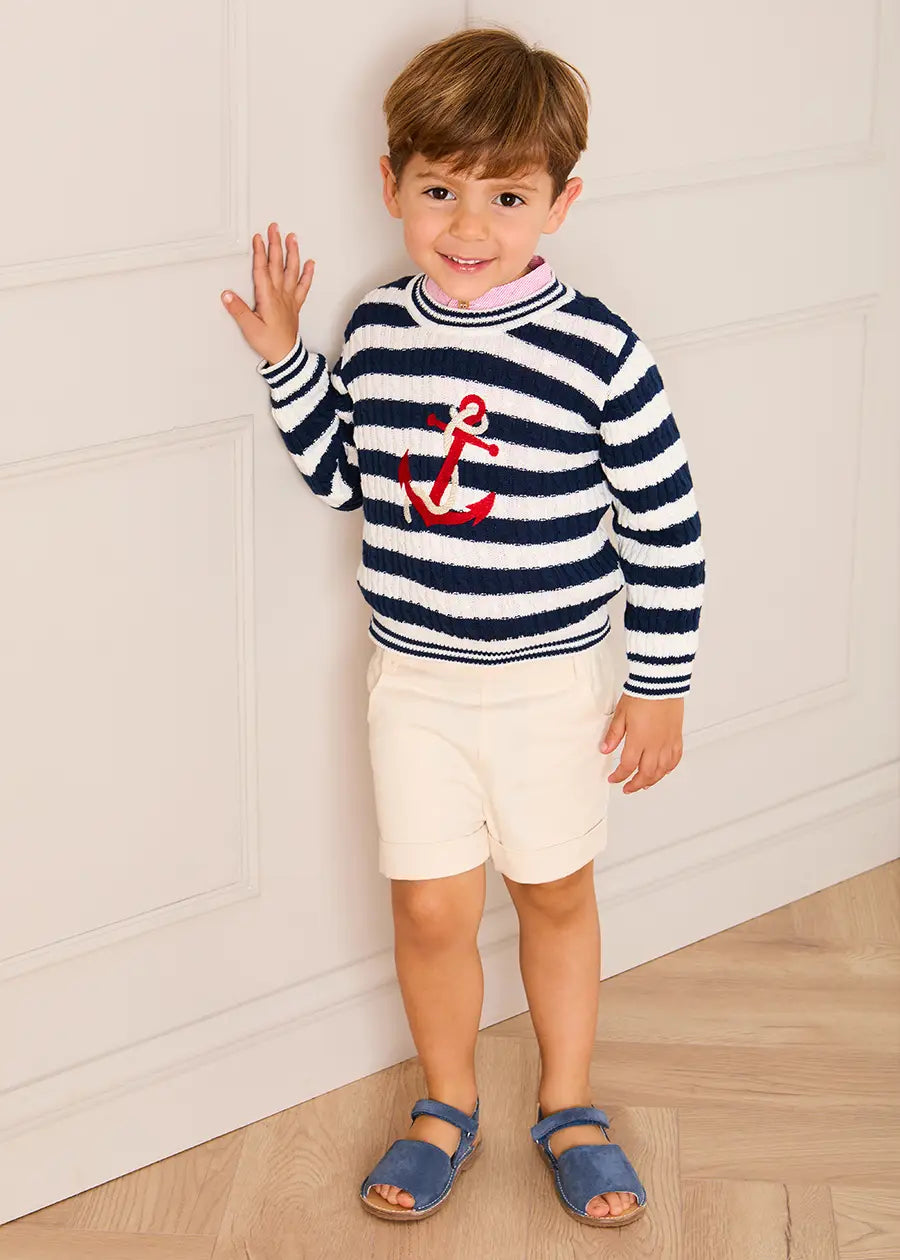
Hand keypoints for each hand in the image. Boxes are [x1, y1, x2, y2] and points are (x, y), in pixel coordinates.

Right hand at [220, 222, 314, 364]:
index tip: (258, 237)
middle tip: (274, 227)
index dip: (260, 253)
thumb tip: (226, 294)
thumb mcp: (249, 328)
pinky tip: (310, 263)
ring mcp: (289, 299)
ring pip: (292, 271)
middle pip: (277, 265)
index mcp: (268, 298)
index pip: (262, 270)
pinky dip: (307, 274)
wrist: (286, 356)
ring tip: (292, 237)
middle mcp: (280, 295)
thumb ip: (238, 310)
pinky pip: (303, 286)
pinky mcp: (294, 305)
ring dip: (292, 253)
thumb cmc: (269, 343)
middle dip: (275, 245)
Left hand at [601, 694, 683, 792]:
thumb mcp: (621, 714)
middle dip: (635, 784)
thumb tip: (604, 749)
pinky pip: (675, 759)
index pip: (627, 766)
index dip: (619, 776)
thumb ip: (613, 734)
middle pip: (646, 773)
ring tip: (644, 784)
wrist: (661, 682)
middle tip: (628, 788)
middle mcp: (655, 745)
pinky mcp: (677, 737)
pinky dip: (668, 768)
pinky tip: (663, 771)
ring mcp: (668, 742)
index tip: (613, 779)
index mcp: (639, 740)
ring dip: (652, 780)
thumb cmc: (642, 695)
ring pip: (662, 770)